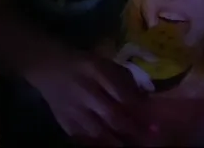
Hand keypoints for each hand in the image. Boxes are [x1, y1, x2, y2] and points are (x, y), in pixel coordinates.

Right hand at [23, 50, 151, 145]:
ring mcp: (73, 110)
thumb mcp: (105, 63)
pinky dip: (98, 145)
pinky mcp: (65, 122)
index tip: (155, 121)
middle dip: (133, 129)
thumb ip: (124, 79)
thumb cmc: (84, 64)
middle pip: (112, 116)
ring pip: (98, 132)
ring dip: (118, 142)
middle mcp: (86, 92)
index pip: (123, 94)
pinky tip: (112, 147)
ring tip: (134, 146)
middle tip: (151, 138)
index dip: (140, 109)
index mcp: (97, 71)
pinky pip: (83, 138)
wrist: (47, 67)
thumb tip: (146, 99)